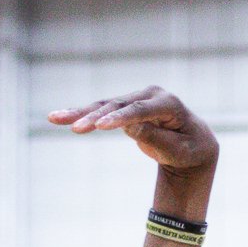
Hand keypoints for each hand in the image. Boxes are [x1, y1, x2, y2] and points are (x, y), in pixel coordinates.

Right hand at [48, 86, 217, 177]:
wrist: (193, 146)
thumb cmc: (190, 150)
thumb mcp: (179, 151)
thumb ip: (157, 139)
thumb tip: (130, 126)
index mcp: (168, 104)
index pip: (141, 111)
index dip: (120, 119)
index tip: (101, 127)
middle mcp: (151, 95)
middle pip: (118, 106)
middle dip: (95, 118)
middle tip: (75, 129)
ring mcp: (136, 99)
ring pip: (105, 106)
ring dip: (80, 113)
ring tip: (54, 118)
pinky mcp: (125, 107)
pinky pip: (102, 111)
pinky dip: (82, 115)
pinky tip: (58, 118)